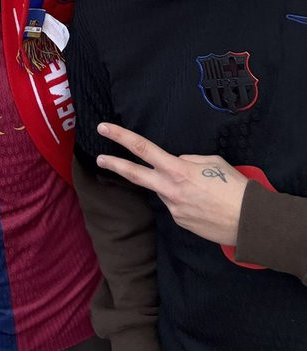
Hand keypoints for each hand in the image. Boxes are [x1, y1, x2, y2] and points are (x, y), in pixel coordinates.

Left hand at [96, 122, 247, 244]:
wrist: (250, 222)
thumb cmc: (236, 188)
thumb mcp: (213, 162)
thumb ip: (188, 160)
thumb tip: (176, 162)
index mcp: (177, 170)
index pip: (142, 149)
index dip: (121, 137)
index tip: (104, 128)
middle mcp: (170, 190)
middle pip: (135, 174)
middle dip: (115, 164)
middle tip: (100, 159)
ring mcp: (173, 208)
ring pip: (165, 191)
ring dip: (175, 187)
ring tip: (204, 191)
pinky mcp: (180, 222)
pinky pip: (177, 205)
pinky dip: (186, 201)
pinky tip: (204, 204)